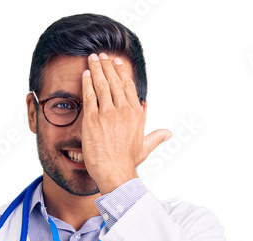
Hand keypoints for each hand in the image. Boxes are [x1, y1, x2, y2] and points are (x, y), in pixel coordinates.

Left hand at [81, 52, 171, 193]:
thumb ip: (156, 137)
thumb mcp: (145, 147)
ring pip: (102, 85)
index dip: (121, 73)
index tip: (116, 63)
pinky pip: (89, 96)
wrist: (115, 173)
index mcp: (136, 114)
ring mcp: (108, 114)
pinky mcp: (93, 120)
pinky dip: (86, 83)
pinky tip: (85, 74)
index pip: (128, 87)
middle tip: (101, 56)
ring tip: (92, 58)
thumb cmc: (128, 163)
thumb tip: (168, 133)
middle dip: (107, 66)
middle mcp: (123, 111)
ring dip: (96, 69)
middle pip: (115, 82)